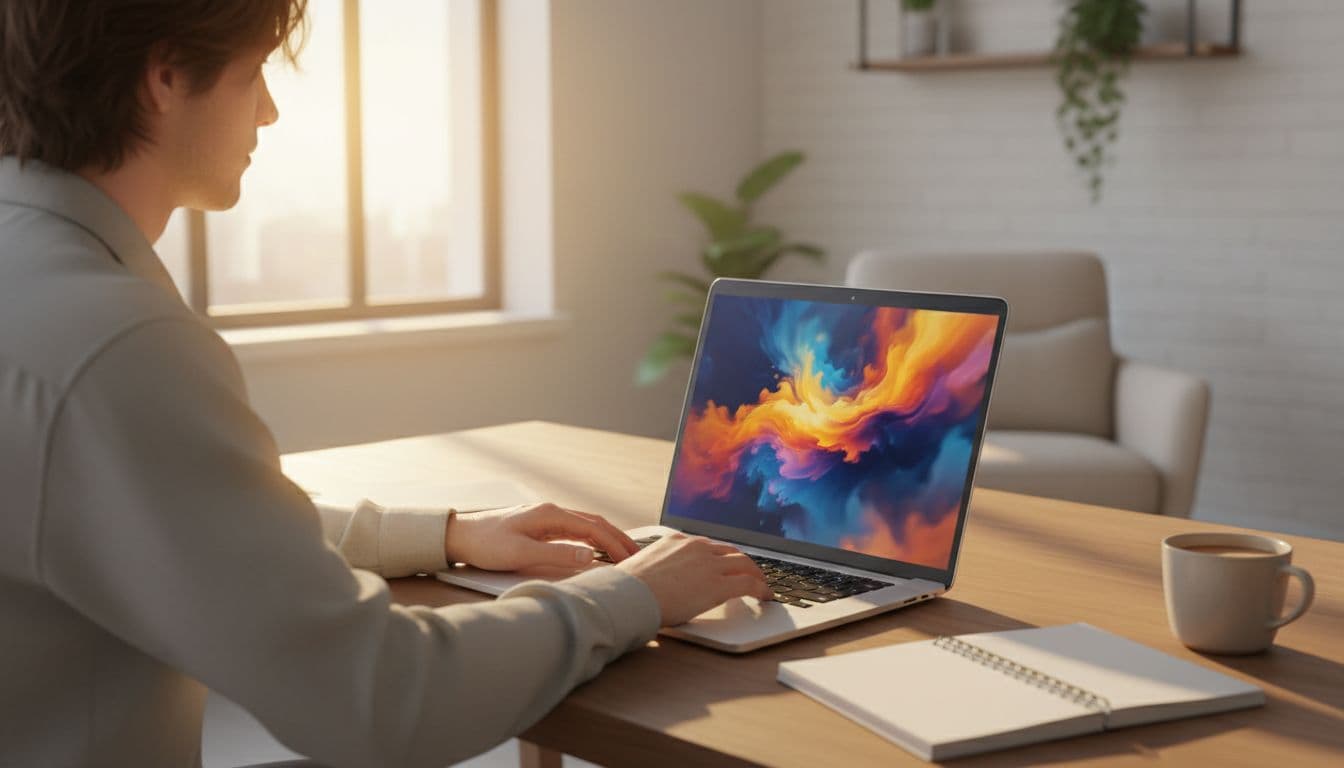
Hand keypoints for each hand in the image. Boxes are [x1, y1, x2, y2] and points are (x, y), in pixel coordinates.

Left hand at [444, 503, 639, 570]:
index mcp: (551, 515)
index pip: (594, 528)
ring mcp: (547, 518)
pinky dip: (592, 539)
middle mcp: (552, 512)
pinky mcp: (540, 527)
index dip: (615, 544)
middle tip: (637, 556)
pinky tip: (596, 550)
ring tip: (623, 554)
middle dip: (618, 539)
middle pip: (595, 523)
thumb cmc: (486, 544)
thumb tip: (590, 557)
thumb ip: (557, 555)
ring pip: (587, 526)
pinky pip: (575, 531)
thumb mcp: (521, 553)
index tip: (631, 559)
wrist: (460, 536)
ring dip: (607, 538)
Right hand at [616, 533, 773, 626]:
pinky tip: (765, 597)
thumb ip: (655, 568)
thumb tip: (652, 581)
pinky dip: (761, 589)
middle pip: (730, 551)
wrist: (628, 596)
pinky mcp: (718, 584)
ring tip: (762, 585)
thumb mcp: (640, 568)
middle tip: (751, 573)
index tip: (725, 564)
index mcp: (676, 540)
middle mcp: (695, 547)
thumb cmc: (626, 589)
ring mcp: (709, 564)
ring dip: (756, 575)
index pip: (707, 546)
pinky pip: (749, 583)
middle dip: (743, 562)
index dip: (721, 556)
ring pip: (745, 564)